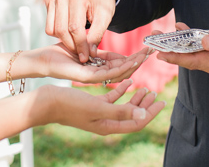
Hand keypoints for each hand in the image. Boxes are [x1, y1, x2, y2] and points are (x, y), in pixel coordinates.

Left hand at [29, 43, 151, 83]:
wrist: (44, 59)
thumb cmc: (61, 53)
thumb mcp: (85, 48)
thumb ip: (99, 51)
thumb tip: (113, 49)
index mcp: (97, 68)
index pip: (120, 64)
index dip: (133, 58)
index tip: (146, 49)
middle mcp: (97, 75)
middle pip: (123, 70)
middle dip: (137, 61)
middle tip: (150, 52)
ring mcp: (93, 78)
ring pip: (118, 72)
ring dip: (132, 64)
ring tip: (145, 55)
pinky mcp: (87, 77)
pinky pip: (108, 73)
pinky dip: (121, 68)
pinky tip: (130, 61)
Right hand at [40, 80, 164, 134]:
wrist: (47, 102)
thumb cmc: (70, 105)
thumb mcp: (97, 106)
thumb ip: (121, 110)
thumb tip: (144, 114)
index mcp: (108, 126)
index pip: (136, 122)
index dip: (150, 113)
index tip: (162, 101)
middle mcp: (105, 121)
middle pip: (132, 115)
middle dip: (145, 105)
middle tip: (156, 93)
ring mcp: (99, 113)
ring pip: (123, 106)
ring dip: (134, 97)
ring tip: (145, 88)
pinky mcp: (92, 103)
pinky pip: (111, 98)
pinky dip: (120, 90)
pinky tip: (127, 81)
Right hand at [45, 0, 116, 62]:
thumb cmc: (101, 1)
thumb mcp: (105, 16)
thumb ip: (97, 34)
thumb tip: (90, 53)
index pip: (75, 27)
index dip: (80, 45)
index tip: (86, 57)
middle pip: (62, 30)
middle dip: (72, 45)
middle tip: (83, 54)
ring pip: (53, 30)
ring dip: (65, 41)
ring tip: (78, 43)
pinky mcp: (49, 2)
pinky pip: (49, 26)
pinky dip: (58, 34)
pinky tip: (70, 32)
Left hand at [156, 23, 208, 77]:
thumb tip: (205, 41)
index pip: (190, 60)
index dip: (173, 56)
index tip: (157, 52)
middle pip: (187, 58)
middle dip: (169, 49)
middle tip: (153, 39)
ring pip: (193, 54)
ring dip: (178, 45)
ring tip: (162, 34)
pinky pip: (201, 50)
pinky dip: (191, 41)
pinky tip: (184, 31)